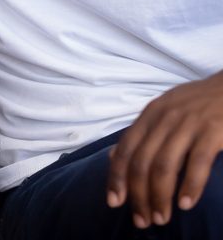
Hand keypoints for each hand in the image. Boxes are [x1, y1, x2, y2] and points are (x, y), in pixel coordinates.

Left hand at [106, 72, 222, 228]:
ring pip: (164, 165)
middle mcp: (163, 118)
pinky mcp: (212, 130)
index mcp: (149, 115)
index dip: (116, 178)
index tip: (113, 202)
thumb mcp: (162, 111)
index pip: (124, 149)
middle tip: (142, 220)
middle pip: (141, 162)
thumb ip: (140, 133)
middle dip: (138, 195)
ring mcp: (187, 124)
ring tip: (162, 218)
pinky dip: (190, 186)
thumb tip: (111, 157)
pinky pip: (197, 162)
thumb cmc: (195, 104)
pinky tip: (185, 204)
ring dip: (160, 196)